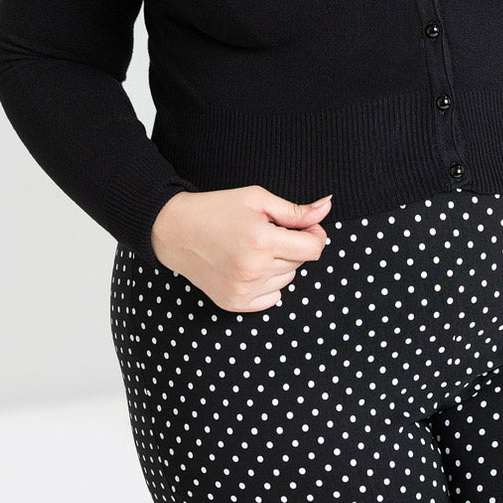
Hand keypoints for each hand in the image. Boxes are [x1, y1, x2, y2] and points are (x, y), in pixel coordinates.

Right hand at [150, 185, 333, 312]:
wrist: (175, 231)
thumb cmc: (217, 209)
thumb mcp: (257, 199)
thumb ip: (295, 210)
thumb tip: (326, 207)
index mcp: (262, 241)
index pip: (314, 248)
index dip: (314, 234)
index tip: (303, 225)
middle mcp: (254, 270)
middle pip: (300, 262)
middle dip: (293, 245)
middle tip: (269, 231)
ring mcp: (243, 291)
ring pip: (287, 279)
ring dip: (280, 264)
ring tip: (254, 247)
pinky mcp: (234, 303)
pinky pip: (272, 297)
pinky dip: (268, 283)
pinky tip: (249, 265)